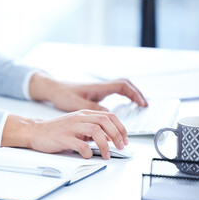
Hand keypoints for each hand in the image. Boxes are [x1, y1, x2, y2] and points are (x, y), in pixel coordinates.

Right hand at [1, 110, 127, 159]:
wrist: (35, 130)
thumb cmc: (56, 130)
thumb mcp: (77, 126)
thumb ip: (92, 130)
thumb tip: (110, 138)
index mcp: (84, 114)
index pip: (108, 116)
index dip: (120, 127)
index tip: (125, 139)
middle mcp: (79, 118)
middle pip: (104, 121)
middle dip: (117, 135)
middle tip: (120, 147)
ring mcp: (71, 127)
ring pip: (95, 131)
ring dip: (105, 144)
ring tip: (106, 154)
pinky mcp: (63, 137)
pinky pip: (80, 144)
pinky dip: (88, 151)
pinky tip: (88, 155)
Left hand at [29, 72, 147, 111]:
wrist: (54, 89)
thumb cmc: (63, 94)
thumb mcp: (77, 104)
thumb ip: (93, 108)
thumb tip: (108, 114)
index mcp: (98, 87)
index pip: (122, 86)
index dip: (134, 94)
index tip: (142, 103)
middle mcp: (101, 86)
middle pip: (125, 85)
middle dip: (136, 93)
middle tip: (144, 104)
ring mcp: (99, 89)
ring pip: (120, 87)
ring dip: (130, 94)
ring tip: (139, 104)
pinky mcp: (96, 93)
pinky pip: (114, 92)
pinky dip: (123, 96)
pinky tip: (124, 105)